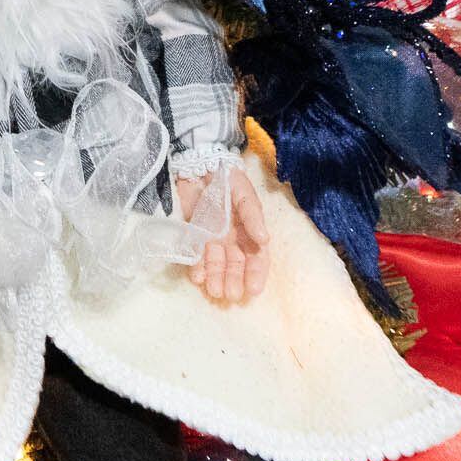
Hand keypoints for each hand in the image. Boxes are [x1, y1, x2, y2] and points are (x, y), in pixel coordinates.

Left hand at [173, 163, 270, 305]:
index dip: (257, 274)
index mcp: (250, 231)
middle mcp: (232, 239)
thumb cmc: (227, 179)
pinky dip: (197, 267)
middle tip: (230, 294)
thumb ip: (252, 216)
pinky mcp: (194, 236)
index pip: (257, 258)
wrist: (199, 165)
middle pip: (236, 265)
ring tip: (214, 291)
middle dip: (234, 280)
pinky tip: (196, 277)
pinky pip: (197, 255)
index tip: (254, 290)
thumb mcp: (244, 195)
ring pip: (216, 264)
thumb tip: (265, 240)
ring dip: (216, 278)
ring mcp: (213, 239)